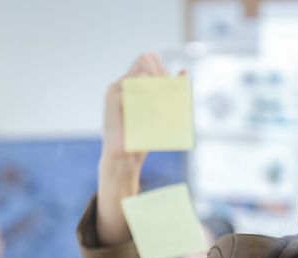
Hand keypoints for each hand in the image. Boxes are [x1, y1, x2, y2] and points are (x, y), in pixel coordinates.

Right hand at [97, 53, 184, 245]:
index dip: (162, 66)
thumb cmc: (142, 136)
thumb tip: (184, 72)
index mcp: (132, 83)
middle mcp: (122, 83)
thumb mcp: (161, 112)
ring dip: (156, 90)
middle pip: (145, 59)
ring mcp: (115, 90)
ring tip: (162, 108)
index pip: (148, 58)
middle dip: (161, 72)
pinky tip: (151, 115)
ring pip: (141, 75)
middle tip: (171, 91)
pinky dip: (147, 102)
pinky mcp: (112, 101)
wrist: (125, 158)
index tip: (172, 83)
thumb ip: (170, 93)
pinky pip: (133, 91)